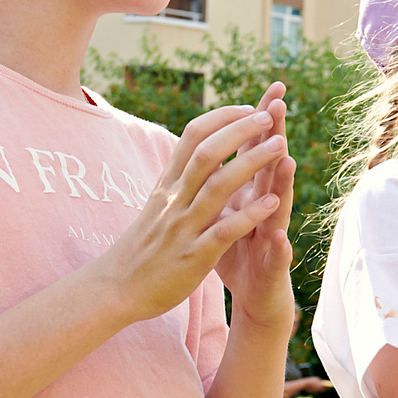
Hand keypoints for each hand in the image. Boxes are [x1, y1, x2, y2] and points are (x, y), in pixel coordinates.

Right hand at [96, 102, 291, 324]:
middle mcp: (174, 199)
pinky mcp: (194, 256)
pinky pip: (224, 230)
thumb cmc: (142, 247)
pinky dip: (250, 214)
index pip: (193, 136)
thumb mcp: (157, 205)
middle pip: (208, 152)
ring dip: (252, 162)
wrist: (117, 288)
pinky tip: (273, 202)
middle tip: (268, 115)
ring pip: (219, 185)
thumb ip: (178, 180)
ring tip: (280, 145)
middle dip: (240, 130)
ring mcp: (184, 226)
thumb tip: (196, 151)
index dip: (221, 118)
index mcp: (168, 185)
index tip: (247, 108)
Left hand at [213, 84, 298, 330]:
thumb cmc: (240, 252)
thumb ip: (228, 180)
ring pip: (278, 206)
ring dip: (282, 184)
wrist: (256, 297)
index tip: (269, 87)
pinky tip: (280, 237)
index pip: (255, 151)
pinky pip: (275, 256)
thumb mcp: (228, 210)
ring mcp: (272, 236)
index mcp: (251, 193)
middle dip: (274, 136)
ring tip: (286, 159)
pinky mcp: (272, 267)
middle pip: (270, 167)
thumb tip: (220, 142)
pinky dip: (278, 247)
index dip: (259, 121)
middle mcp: (266, 208)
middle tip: (278, 104)